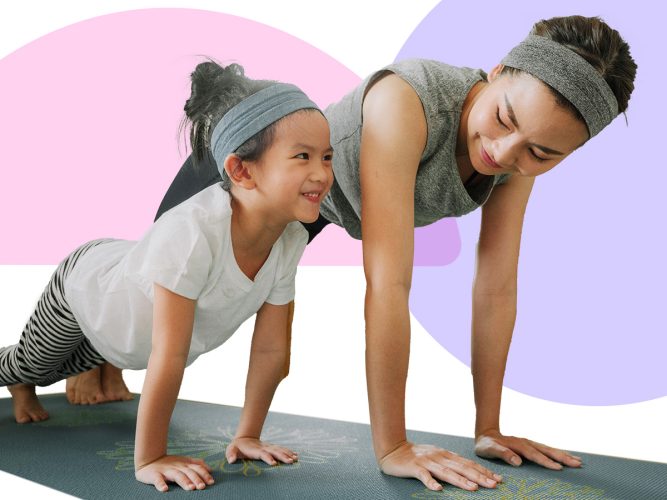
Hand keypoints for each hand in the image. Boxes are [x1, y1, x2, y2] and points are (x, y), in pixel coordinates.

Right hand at [135, 455, 213, 491]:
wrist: (149, 460)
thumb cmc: (169, 463)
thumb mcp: (184, 462)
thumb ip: (197, 464)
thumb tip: (210, 469)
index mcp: (184, 464)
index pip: (197, 468)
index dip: (204, 474)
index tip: (211, 482)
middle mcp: (177, 467)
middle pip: (188, 472)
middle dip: (196, 479)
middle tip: (202, 486)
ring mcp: (166, 470)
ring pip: (176, 475)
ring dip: (184, 481)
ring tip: (190, 488)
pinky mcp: (154, 474)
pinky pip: (157, 479)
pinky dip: (161, 484)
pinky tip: (164, 489)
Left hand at [226, 436, 298, 465]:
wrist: (245, 438)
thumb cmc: (237, 447)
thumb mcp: (231, 449)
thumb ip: (231, 454)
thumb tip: (231, 460)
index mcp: (255, 450)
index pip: (262, 454)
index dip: (268, 458)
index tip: (274, 463)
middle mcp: (264, 447)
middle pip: (275, 451)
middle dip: (283, 456)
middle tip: (290, 461)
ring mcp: (269, 447)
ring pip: (280, 450)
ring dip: (288, 454)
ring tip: (296, 459)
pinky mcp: (272, 448)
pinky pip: (282, 449)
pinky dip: (289, 452)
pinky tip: (296, 456)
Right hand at [379, 441, 501, 491]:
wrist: (393, 449)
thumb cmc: (417, 455)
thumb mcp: (437, 456)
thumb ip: (450, 463)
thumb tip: (469, 472)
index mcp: (446, 455)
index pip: (468, 464)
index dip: (483, 471)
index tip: (498, 478)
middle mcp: (439, 457)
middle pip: (462, 468)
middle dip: (479, 476)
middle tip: (494, 484)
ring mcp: (427, 462)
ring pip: (446, 472)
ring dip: (461, 480)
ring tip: (474, 488)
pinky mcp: (414, 468)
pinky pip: (423, 476)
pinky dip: (431, 482)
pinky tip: (438, 489)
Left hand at [475, 430, 582, 469]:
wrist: (485, 435)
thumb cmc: (486, 445)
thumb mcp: (490, 450)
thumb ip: (503, 454)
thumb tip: (518, 461)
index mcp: (518, 445)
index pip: (534, 455)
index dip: (546, 461)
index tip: (558, 468)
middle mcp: (526, 443)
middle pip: (546, 450)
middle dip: (562, 457)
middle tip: (577, 464)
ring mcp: (529, 444)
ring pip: (549, 449)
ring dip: (563, 455)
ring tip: (578, 461)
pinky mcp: (531, 446)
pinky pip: (546, 450)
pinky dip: (557, 453)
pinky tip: (566, 457)